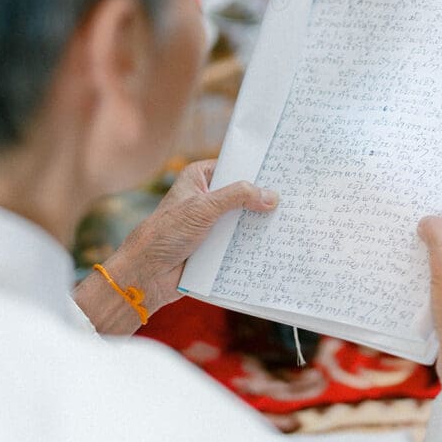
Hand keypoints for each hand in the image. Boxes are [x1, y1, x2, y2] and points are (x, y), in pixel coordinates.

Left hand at [103, 160, 277, 315]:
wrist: (147, 274)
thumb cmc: (166, 234)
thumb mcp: (203, 208)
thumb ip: (238, 197)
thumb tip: (271, 196)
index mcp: (199, 178)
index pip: (234, 167)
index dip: (256, 170)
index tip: (284, 172)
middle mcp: (206, 198)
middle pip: (242, 195)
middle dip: (263, 200)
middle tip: (294, 200)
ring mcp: (212, 223)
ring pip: (243, 220)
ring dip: (260, 225)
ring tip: (291, 223)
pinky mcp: (216, 246)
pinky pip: (240, 242)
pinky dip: (253, 244)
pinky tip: (276, 245)